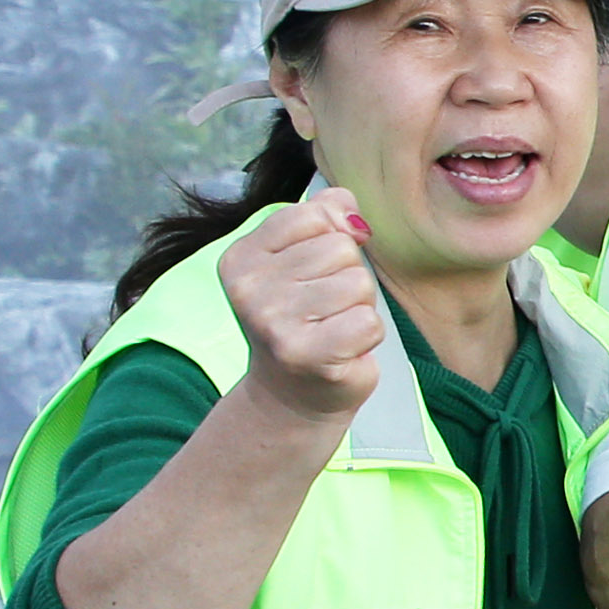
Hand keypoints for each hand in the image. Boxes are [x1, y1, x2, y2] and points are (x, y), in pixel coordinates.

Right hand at [221, 186, 385, 424]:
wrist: (292, 393)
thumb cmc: (306, 317)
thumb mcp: (303, 257)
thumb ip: (325, 215)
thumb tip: (351, 214)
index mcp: (241, 257)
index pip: (314, 215)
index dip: (334, 239)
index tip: (317, 272)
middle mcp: (248, 288)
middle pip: (341, 249)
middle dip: (349, 276)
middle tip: (326, 309)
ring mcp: (272, 322)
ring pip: (358, 283)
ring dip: (360, 306)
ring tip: (333, 326)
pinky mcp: (304, 354)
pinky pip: (367, 321)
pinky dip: (367, 335)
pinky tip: (343, 348)